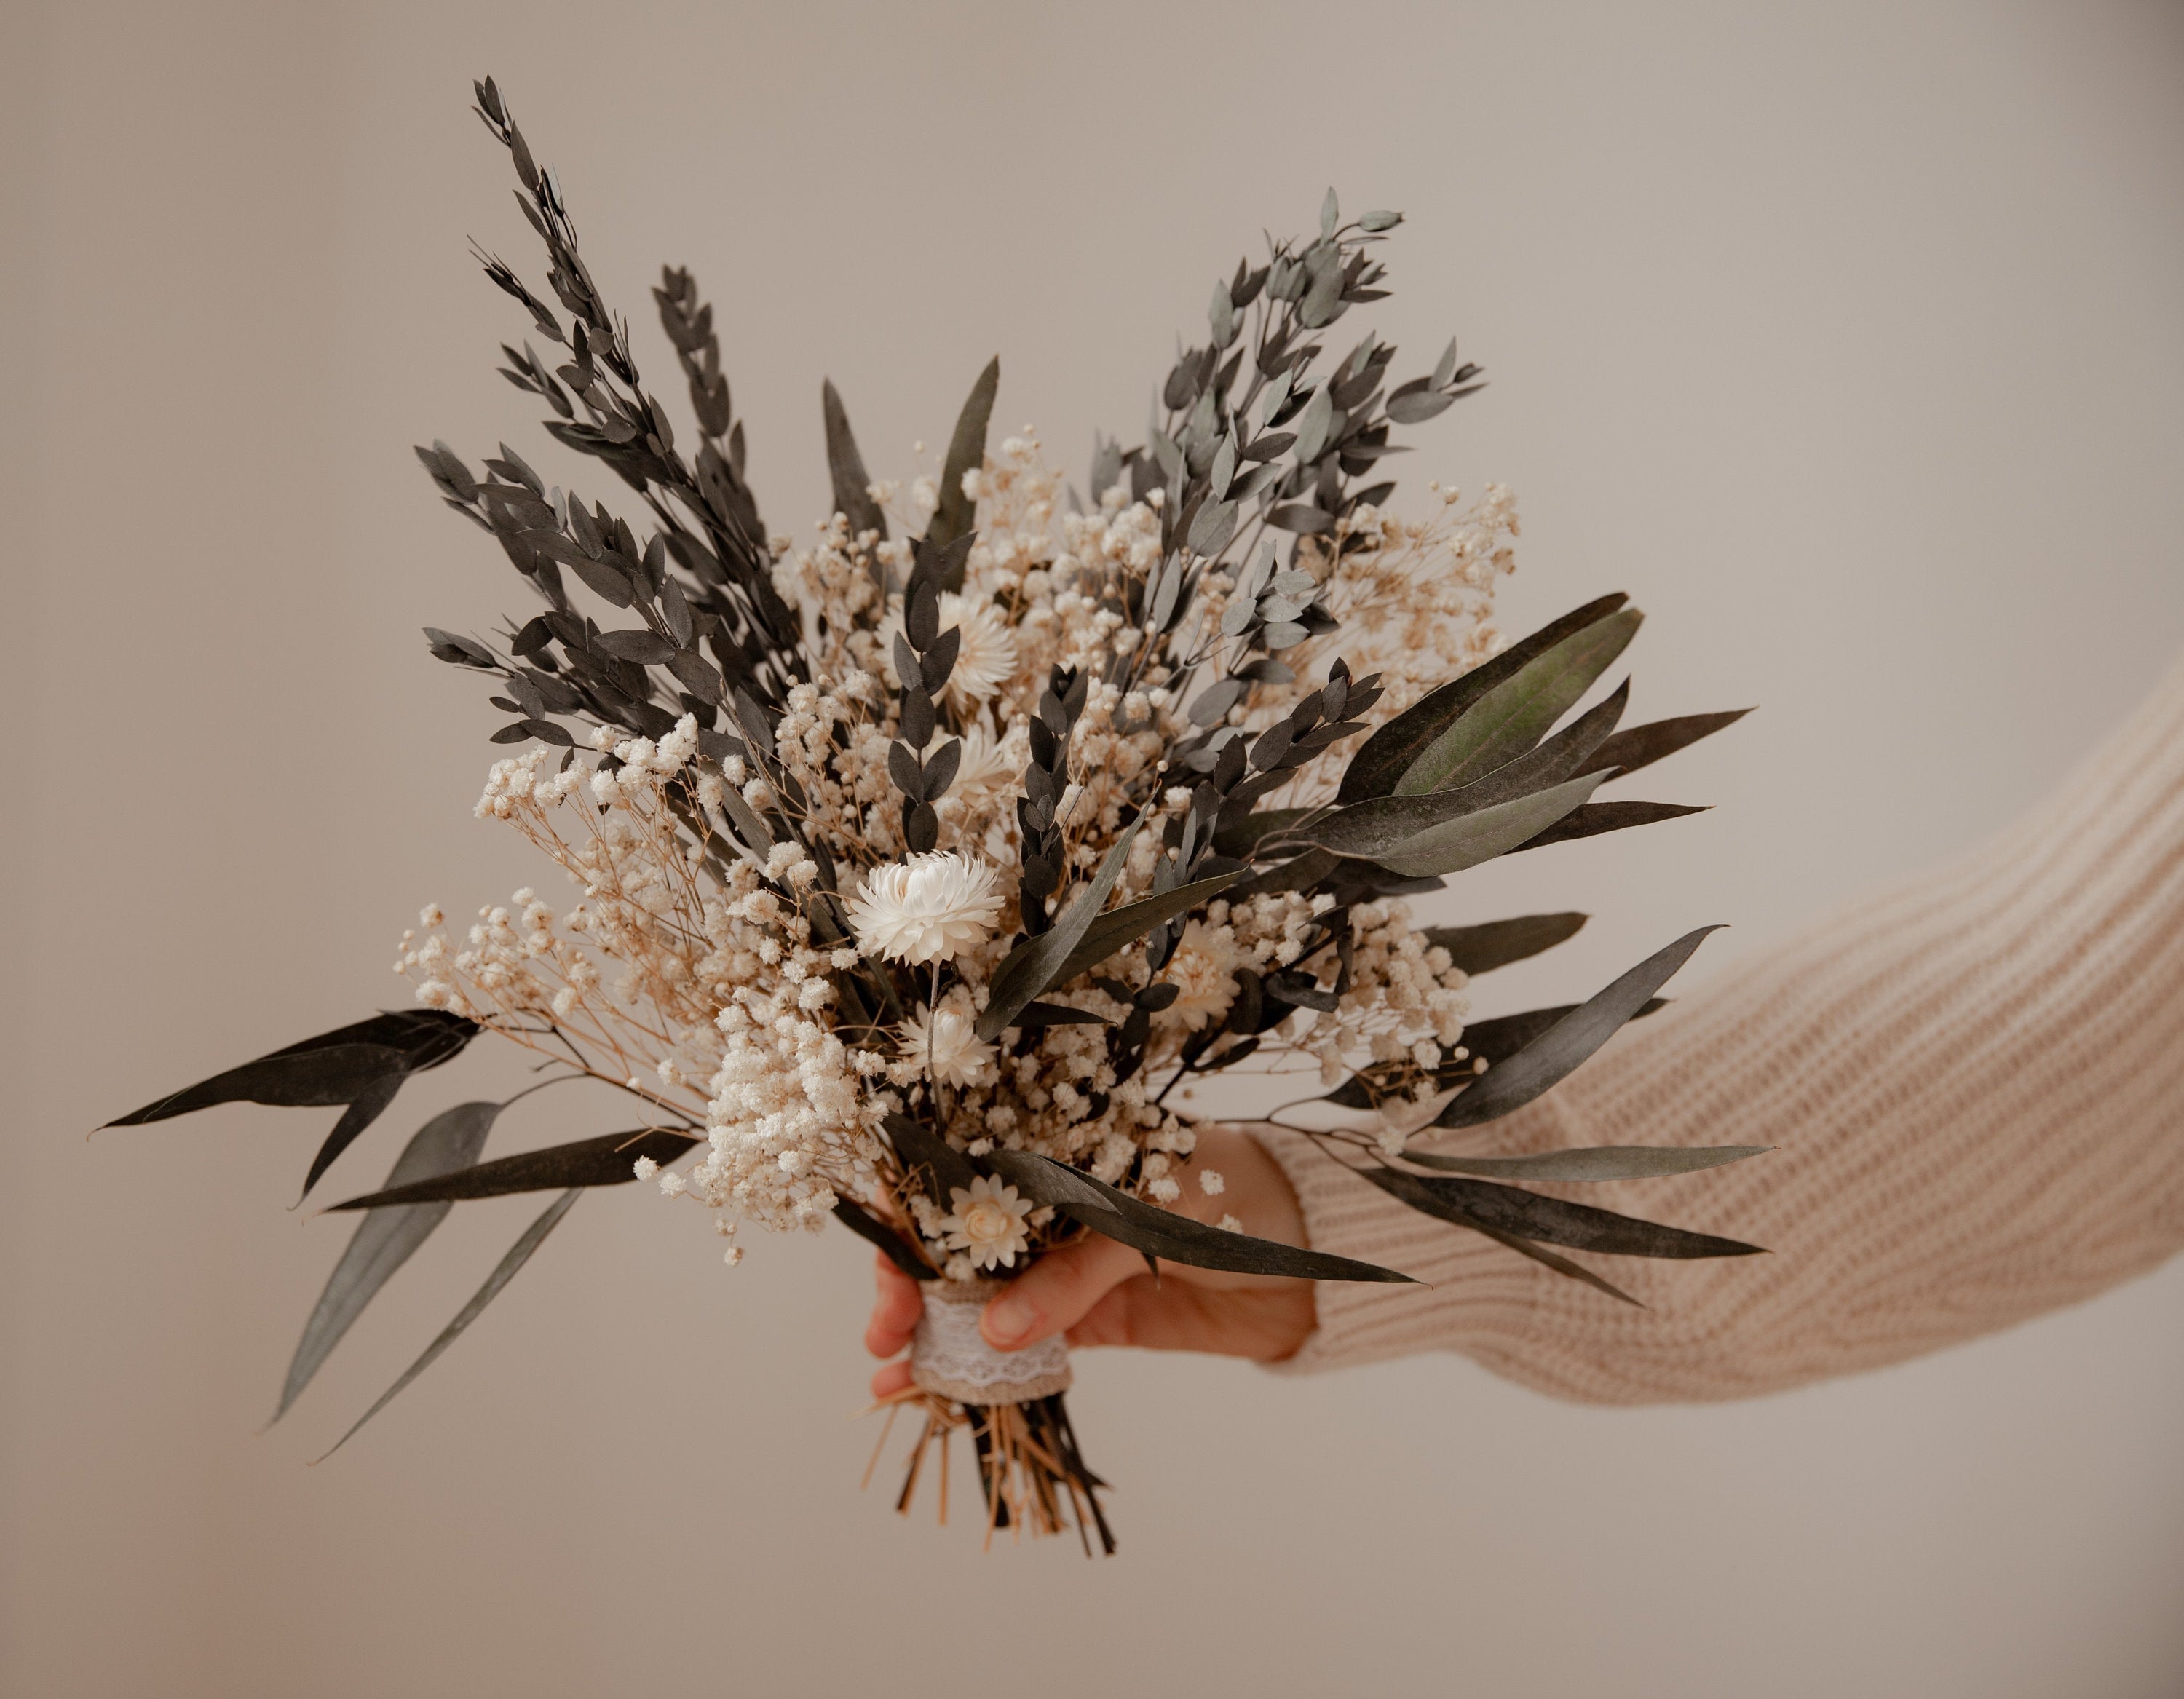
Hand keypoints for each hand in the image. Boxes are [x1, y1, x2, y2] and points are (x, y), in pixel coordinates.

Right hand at [865, 1122, 1315, 1397]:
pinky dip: (978, 1364)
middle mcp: (1052, 1199)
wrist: (1322, 1257)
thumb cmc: (1243, 1199)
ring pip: (981, 1295)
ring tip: (892, 1374)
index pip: (965, 1168)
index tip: (888, 1259)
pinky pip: (1022, 1341)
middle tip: (886, 1334)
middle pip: (959, 1238)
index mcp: (1060, 1144)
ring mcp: (1068, 1260)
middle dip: (911, 1284)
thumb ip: (1075, 1275)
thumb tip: (994, 1331)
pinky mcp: (1093, 1317)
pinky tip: (933, 1385)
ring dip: (933, 1332)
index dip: (915, 1211)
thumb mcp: (1152, 1222)